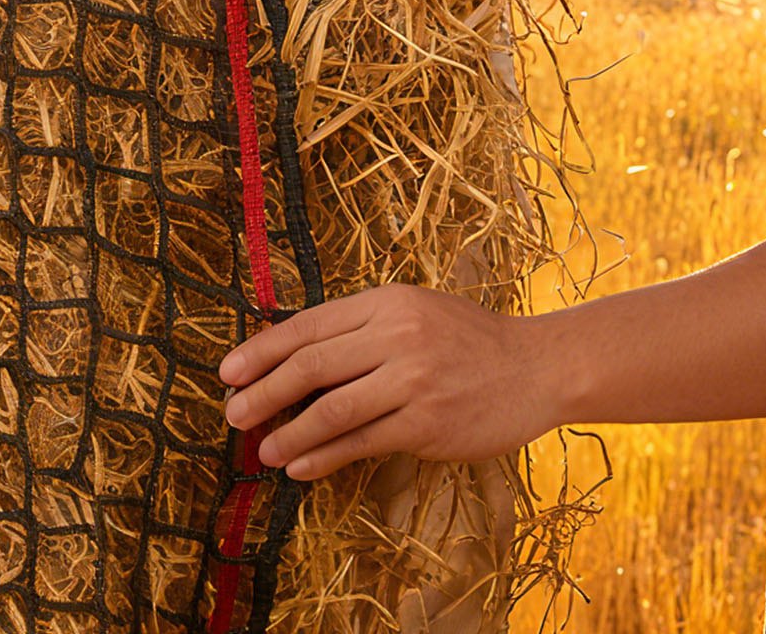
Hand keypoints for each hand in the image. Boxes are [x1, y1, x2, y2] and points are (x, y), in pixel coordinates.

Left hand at [219, 285, 559, 478]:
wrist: (537, 367)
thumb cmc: (470, 342)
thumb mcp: (418, 312)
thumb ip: (365, 328)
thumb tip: (293, 358)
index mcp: (391, 299)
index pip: (311, 324)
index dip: (263, 349)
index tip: (228, 371)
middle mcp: (400, 333)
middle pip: (312, 365)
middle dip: (262, 391)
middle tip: (232, 414)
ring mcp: (414, 378)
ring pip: (331, 409)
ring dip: (288, 432)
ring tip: (262, 449)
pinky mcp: (427, 421)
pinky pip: (361, 441)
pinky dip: (323, 456)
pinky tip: (300, 466)